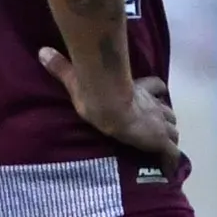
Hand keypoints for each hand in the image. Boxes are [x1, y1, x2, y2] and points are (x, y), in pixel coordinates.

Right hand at [40, 49, 183, 167]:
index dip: (158, 92)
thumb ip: (62, 66)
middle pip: (168, 113)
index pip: (156, 88)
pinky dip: (171, 159)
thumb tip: (43, 51)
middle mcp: (152, 106)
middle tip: (159, 127)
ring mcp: (158, 124)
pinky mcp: (160, 140)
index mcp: (138, 91)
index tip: (159, 95)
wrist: (109, 106)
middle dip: (165, 119)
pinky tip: (169, 165)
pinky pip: (172, 153)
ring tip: (164, 147)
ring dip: (169, 137)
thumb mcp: (76, 78)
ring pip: (173, 130)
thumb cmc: (96, 93)